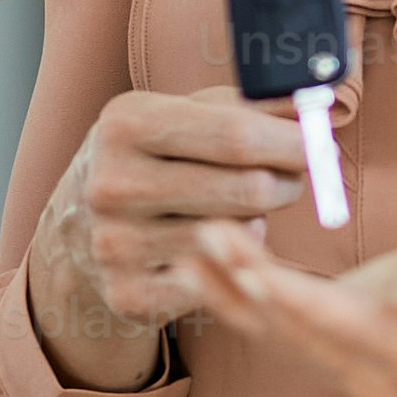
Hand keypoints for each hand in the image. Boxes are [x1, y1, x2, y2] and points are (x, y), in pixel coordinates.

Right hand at [28, 86, 314, 389]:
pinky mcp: (128, 294)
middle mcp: (112, 183)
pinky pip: (219, 279)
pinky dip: (229, 263)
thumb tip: (317, 102)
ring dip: (256, 222)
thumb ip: (248, 106)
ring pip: (239, 237)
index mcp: (125, 123)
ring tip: (237, 209)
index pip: (237, 134)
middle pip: (247, 189)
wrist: (76, 228)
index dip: (293, 142)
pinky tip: (213, 247)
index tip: (320, 145)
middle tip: (291, 179)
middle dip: (287, 182)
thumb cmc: (149, 158)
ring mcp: (115, 244)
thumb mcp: (180, 115)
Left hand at [185, 213, 396, 396]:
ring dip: (233, 296)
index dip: (294, 297)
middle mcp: (384, 380)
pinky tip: (208, 269)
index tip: (245, 266)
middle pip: (302, 333)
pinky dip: (245, 301)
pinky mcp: (342, 357)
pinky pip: (284, 332)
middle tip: (201, 235)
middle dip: (247, 288)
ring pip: (282, 336)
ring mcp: (360, 376)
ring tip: (188, 250)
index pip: (346, 325)